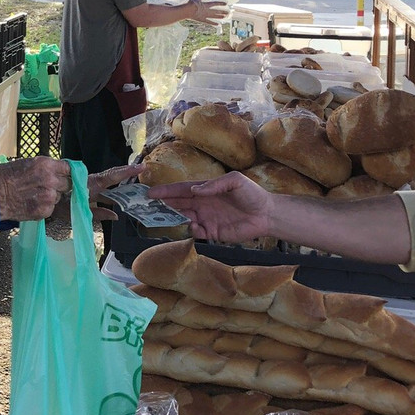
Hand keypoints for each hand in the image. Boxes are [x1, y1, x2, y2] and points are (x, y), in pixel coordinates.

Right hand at [0, 157, 70, 222]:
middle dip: (59, 185)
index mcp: (45, 165)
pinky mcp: (44, 211)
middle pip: (67, 184)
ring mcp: (48, 197)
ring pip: (59, 197)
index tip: (62, 175)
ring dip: (51, 196)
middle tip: (46, 187)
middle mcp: (50, 180)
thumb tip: (55, 171)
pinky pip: (51, 208)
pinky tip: (32, 203)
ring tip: (35, 195)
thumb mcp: (25, 163)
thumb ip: (43, 167)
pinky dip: (44, 207)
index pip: (68, 168)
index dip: (64, 173)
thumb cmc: (4, 176)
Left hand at [57, 163, 146, 221]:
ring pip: (108, 179)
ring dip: (121, 177)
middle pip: (111, 175)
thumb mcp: (78, 212)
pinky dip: (114, 184)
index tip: (138, 167)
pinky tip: (124, 189)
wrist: (48, 201)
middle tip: (142, 167)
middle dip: (126, 171)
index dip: (125, 172)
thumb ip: (98, 214)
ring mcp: (91, 184)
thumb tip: (117, 215)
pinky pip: (104, 184)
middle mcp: (92, 182)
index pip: (110, 178)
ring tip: (137, 175)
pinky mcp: (89, 186)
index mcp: (90, 186)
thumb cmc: (62, 207)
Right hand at [147, 171, 272, 242]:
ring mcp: (206, 219)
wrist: (267, 215)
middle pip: (178, 204)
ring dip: (174, 218)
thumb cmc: (252, 194)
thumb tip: (194, 191)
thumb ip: (214, 185)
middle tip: (147, 207)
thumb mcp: (235, 181)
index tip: (149, 192)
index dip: (165, 191)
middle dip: (163, 205)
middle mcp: (202, 204)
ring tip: (165, 218)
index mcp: (205, 190)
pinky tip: (194, 226)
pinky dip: (191, 230)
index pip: (181, 190)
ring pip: (184, 218)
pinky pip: (196, 232)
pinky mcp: (213, 233)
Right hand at [186, 0, 227, 24]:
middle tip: (228, 12)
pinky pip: (209, 22)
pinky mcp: (202, 20)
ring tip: (225, 17)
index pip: (215, 3)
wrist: (187, 11)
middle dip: (222, 11)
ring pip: (214, 16)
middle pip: (216, 11)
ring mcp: (205, 15)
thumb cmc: (191, 4)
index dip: (220, 3)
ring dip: (220, 16)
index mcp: (206, 5)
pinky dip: (213, 23)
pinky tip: (218, 25)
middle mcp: (207, 10)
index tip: (226, 4)